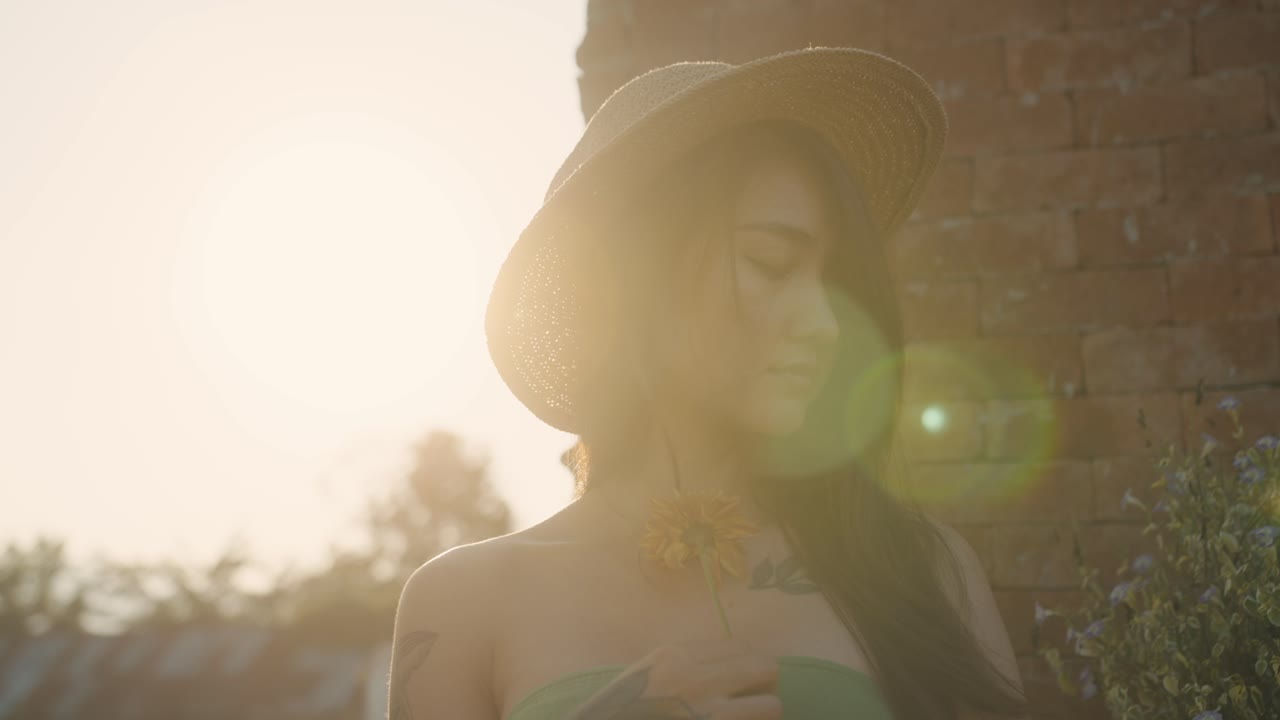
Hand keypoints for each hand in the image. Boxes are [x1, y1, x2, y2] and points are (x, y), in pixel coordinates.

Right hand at [567, 637, 781, 718]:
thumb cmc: (629, 704)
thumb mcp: (652, 669)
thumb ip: (688, 660)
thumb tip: (733, 661)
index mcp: (679, 656)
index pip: (742, 648)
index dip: (748, 665)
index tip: (742, 679)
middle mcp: (698, 680)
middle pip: (766, 668)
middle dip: (763, 685)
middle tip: (751, 699)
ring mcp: (710, 713)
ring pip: (772, 705)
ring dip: (763, 713)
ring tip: (747, 717)